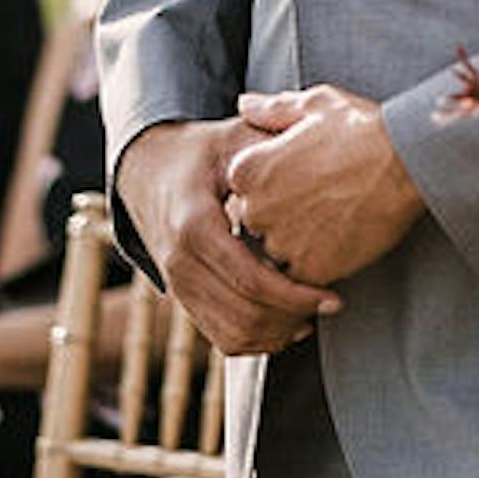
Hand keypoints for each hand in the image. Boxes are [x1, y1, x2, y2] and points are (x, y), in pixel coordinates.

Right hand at [115, 115, 340, 355]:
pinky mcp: (183, 298)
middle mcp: (180, 262)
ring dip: (277, 333)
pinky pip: (220, 337)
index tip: (332, 296)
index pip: (250, 279)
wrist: (146, 171)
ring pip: (232, 335)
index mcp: (195, 224)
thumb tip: (317, 138)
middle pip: (244, 315)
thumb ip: (271, 140)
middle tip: (330, 305)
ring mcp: (178, 285)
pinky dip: (256, 340)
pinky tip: (287, 323)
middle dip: (292, 316)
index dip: (295, 295)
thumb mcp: (232, 137)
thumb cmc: (198, 152)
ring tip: (313, 315)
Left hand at [220, 87, 426, 290]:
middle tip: (322, 198)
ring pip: (279, 252)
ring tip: (335, 218)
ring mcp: (282, 242)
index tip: (302, 177)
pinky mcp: (311, 268)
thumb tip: (244, 104)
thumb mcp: (315, 104)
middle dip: (283, 215)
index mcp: (248, 169)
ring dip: (300, 242)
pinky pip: (304, 275)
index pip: (245, 189)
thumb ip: (272, 109)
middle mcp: (256, 208)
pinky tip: (344, 238)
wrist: (407, 162)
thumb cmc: (362, 128)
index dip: (275, 184)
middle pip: (258, 223)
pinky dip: (321, 262)